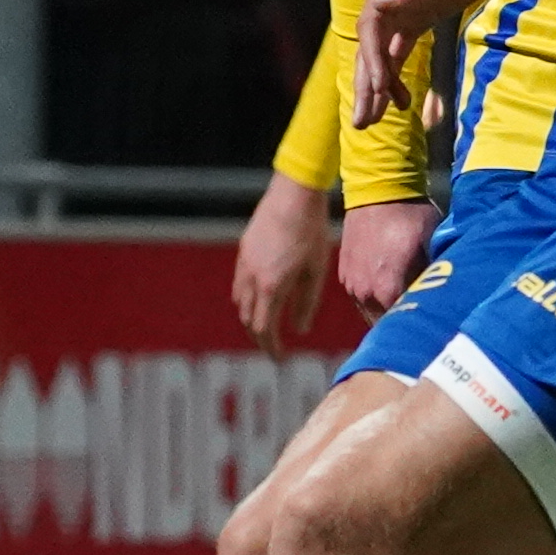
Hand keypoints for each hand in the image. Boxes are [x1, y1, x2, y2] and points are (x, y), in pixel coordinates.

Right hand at [233, 166, 333, 344]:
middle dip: (259, 337)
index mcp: (272, 287)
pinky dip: (247, 299)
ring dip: (251, 318)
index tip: (279, 358)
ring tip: (266, 325)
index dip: (271, 347)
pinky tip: (260, 298)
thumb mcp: (315, 271)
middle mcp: (252, 278)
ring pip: (240, 302)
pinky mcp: (244, 251)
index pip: (265, 328)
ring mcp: (244, 264)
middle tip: (273, 347)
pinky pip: (240, 284)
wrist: (293, 195)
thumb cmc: (311, 232)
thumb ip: (306, 303)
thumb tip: (300, 329)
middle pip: (248, 319)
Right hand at [336, 194, 436, 320]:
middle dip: (400, 320)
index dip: (419, 324)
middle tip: (419, 315)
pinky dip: (372, 295)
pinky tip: (386, 284)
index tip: (432, 323)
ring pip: (370, 311)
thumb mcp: (432, 245)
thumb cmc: (410, 215)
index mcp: (387, 289)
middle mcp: (365, 292)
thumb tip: (443, 296)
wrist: (377, 189)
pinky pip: (360, 295)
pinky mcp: (344, 272)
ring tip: (403, 300)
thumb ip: (433, 276)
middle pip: (384, 323)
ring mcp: (351, 283)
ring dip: (384, 309)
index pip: (404, 323)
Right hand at [350, 0, 514, 129]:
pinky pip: (400, 51)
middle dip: (365, 84)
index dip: (373, 61)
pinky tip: (401, 102)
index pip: (372, 27)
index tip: (378, 90)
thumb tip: (378, 8)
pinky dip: (397, 75)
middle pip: (370, 46)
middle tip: (361, 123)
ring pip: (383, 53)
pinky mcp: (421, 14)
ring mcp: (404, 6)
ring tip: (371, 122)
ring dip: (377, 86)